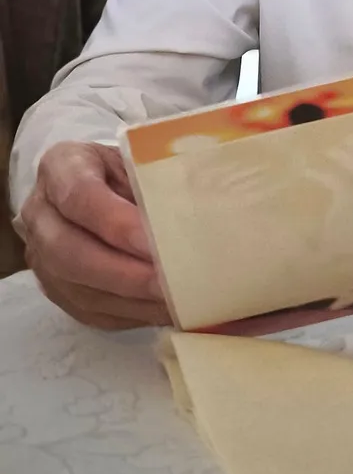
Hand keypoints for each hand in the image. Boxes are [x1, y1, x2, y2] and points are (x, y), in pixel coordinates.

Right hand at [20, 142, 170, 329]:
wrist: (94, 182)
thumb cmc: (124, 167)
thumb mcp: (136, 158)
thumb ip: (152, 182)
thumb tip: (191, 216)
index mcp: (60, 167)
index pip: (80, 197)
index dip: (117, 224)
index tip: (155, 243)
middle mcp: (40, 214)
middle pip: (70, 253)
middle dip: (124, 274)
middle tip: (168, 285)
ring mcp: (41, 257)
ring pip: (78, 289)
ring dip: (129, 300)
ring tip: (173, 303)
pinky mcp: (55, 290)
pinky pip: (88, 311)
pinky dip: (128, 314)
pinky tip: (161, 311)